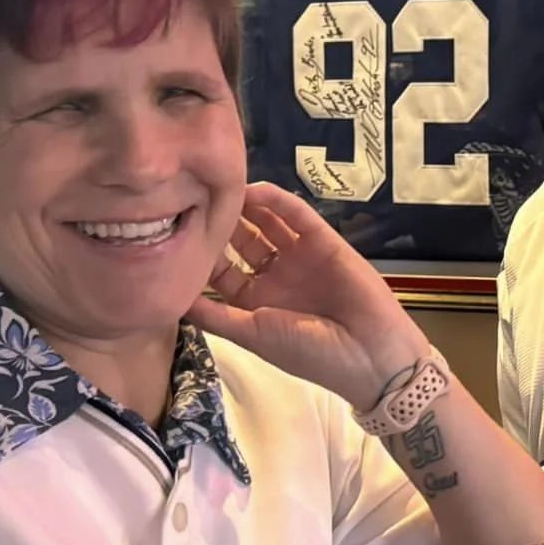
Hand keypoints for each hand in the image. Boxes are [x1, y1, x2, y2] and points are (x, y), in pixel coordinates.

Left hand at [188, 182, 429, 409]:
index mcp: (258, 303)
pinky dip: (277, 201)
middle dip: (222, 225)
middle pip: (242, 242)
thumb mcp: (252, 336)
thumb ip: (214, 316)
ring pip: (267, 224)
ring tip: (221, 188)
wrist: (371, 356)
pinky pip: (297, 216)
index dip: (204, 253)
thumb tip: (173, 299)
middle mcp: (276, 276)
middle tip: (197, 203)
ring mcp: (300, 256)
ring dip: (246, 208)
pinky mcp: (324, 240)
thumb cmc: (309, 352)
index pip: (223, 271)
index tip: (179, 234)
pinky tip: (254, 189)